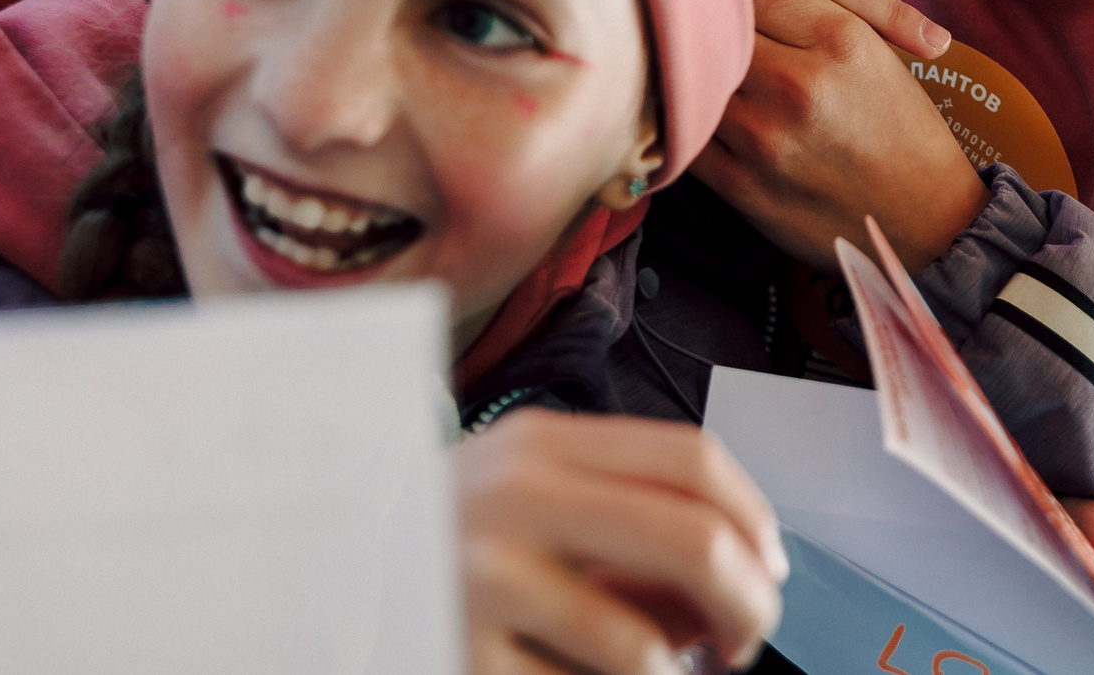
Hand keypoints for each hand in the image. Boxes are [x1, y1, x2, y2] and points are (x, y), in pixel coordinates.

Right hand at [456, 409, 784, 674]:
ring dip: (672, 673)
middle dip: (748, 602)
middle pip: (689, 540)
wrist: (320, 581)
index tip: (773, 567)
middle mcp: (512, 496)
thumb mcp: (531, 501)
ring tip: (661, 670)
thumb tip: (741, 580)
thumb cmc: (451, 546)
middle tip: (749, 640)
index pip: (692, 460)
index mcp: (542, 442)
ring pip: (640, 643)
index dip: (755, 518)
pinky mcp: (460, 652)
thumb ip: (624, 516)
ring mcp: (481, 579)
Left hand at [696, 0, 984, 271]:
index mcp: (842, 38)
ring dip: (683, 65)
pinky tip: (681, 109)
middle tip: (682, 10)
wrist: (926, 224)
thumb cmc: (901, 127)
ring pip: (692, 76)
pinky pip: (683, 137)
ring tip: (675, 55)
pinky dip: (676, 120)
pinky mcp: (743, 187)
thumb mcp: (881, 47)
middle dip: (700, 15)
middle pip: (716, 21)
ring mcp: (768, 138)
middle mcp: (802, 83)